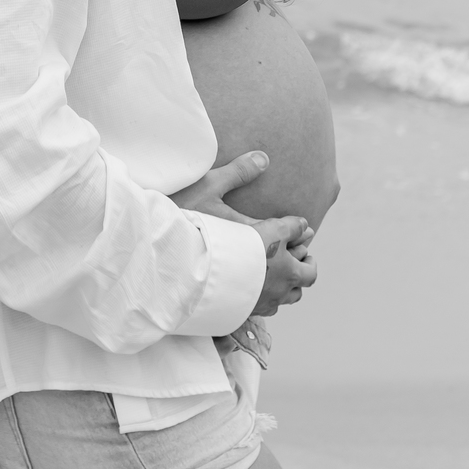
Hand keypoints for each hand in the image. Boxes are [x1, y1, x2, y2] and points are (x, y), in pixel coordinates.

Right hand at [170, 150, 317, 315]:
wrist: (162, 264)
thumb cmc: (183, 222)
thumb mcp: (209, 186)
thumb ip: (238, 173)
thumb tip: (263, 157)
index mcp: (265, 240)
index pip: (295, 232)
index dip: (300, 228)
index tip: (300, 225)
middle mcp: (270, 273)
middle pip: (305, 273)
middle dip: (306, 261)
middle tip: (300, 251)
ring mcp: (259, 296)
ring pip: (292, 295)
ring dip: (292, 282)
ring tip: (282, 271)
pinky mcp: (243, 311)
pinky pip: (272, 309)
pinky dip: (273, 297)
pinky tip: (260, 288)